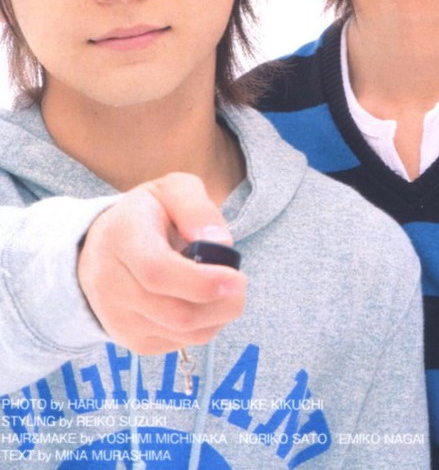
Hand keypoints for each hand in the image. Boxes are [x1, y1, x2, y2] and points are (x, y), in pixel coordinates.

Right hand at [77, 172, 245, 353]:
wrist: (103, 247)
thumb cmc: (146, 214)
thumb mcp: (171, 190)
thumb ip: (196, 208)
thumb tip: (221, 243)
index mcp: (121, 239)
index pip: (157, 272)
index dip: (201, 281)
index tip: (236, 276)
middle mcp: (112, 285)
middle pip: (175, 312)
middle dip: (221, 303)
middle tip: (240, 282)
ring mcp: (118, 318)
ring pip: (182, 333)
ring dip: (217, 315)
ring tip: (224, 288)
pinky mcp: (131, 340)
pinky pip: (180, 343)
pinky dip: (204, 325)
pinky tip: (204, 301)